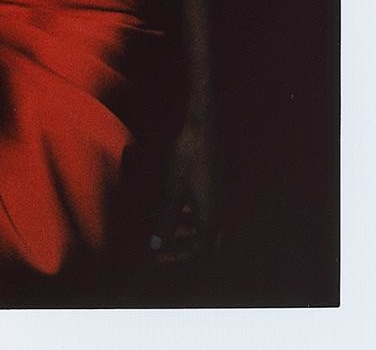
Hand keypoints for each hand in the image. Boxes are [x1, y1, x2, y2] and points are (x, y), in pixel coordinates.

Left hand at [149, 114, 217, 264]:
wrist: (205, 125)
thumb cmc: (188, 155)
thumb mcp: (173, 190)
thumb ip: (166, 220)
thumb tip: (156, 245)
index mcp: (213, 215)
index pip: (201, 250)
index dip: (179, 255)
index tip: (159, 256)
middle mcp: (223, 209)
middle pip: (210, 240)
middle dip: (188, 245)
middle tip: (167, 245)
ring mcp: (224, 196)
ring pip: (210, 223)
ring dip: (190, 228)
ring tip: (168, 224)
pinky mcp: (221, 183)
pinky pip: (211, 208)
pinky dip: (194, 213)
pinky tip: (179, 203)